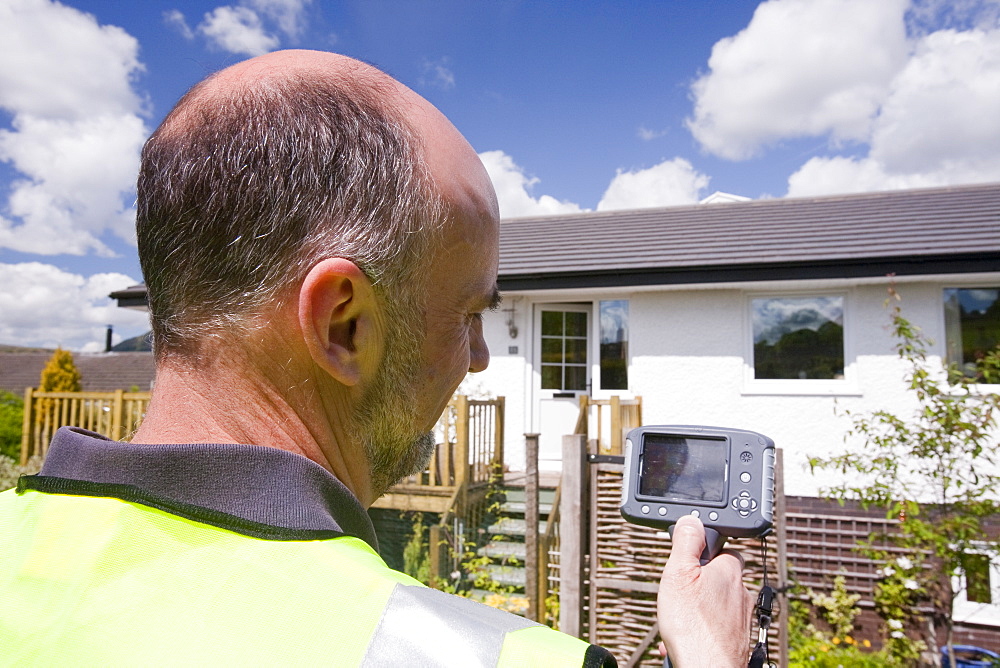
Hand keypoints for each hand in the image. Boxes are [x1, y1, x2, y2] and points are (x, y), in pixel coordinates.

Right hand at [657, 516, 753, 667]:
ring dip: (699, 608)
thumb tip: (692, 521)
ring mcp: (742, 618)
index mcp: (730, 571)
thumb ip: (686, 543)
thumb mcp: (679, 573)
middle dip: (700, 585)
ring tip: (680, 618)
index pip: (724, 550)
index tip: (688, 563)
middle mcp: (742, 593)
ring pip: (717, 604)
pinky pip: (716, 627)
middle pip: (719, 578)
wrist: (707, 667)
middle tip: (680, 594)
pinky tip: (686, 635)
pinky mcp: (738, 640)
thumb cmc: (693, 626)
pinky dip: (702, 628)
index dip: (704, 554)